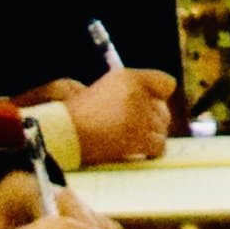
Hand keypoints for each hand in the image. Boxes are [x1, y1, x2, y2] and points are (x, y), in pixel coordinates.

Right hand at [61, 66, 179, 165]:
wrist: (63, 133)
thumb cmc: (81, 114)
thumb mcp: (107, 88)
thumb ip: (133, 90)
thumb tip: (161, 104)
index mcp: (128, 77)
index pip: (166, 83)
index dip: (160, 97)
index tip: (152, 106)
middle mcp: (136, 92)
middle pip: (164, 110)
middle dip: (153, 121)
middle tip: (135, 129)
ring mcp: (137, 114)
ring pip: (162, 129)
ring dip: (150, 137)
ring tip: (131, 140)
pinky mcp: (136, 136)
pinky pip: (158, 145)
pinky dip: (151, 150)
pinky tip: (139, 151)